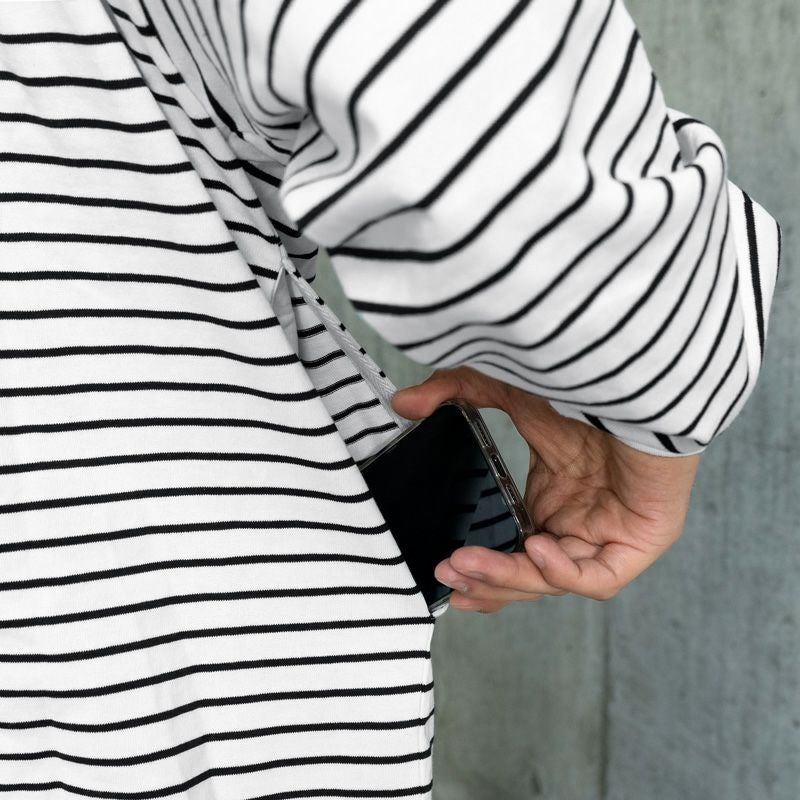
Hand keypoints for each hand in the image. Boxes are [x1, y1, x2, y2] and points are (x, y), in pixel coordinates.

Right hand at [391, 367, 700, 612]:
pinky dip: (561, 571)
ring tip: (466, 564)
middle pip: (528, 576)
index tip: (445, 574)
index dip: (483, 572)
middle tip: (448, 575)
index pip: (515, 554)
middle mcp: (578, 525)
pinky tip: (536, 546)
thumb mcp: (512, 391)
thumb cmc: (587, 382)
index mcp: (553, 501)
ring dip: (508, 577)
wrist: (645, 374)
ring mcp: (608, 536)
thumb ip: (458, 394)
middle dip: (486, 581)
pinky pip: (596, 578)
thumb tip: (403, 402)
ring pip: (554, 581)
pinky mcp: (639, 542)